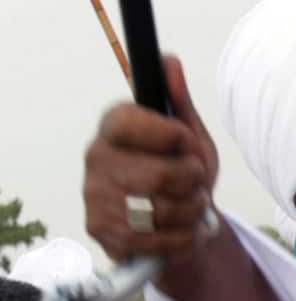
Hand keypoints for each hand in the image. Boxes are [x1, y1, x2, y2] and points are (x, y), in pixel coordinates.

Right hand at [84, 56, 219, 261]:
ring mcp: (95, 197)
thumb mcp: (189, 135)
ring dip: (191, 211)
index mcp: (114, 126)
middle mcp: (96, 158)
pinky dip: (181, 237)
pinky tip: (179, 229)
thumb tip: (169, 60)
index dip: (170, 135)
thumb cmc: (183, 171)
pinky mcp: (100, 232)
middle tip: (194, 181)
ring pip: (161, 211)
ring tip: (190, 206)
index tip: (185, 142)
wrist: (178, 222)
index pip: (130, 122)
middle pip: (158, 175)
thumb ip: (179, 102)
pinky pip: (156, 240)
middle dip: (192, 182)